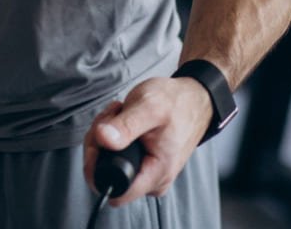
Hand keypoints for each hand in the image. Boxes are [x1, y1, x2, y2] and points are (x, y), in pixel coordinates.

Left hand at [83, 75, 213, 205]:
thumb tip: (102, 139)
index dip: (96, 164)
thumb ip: (126, 126)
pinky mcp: (142, 165)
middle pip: (104, 173)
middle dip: (100, 142)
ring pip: (106, 162)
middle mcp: (152, 180)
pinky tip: (122, 120)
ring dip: (105, 135)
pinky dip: (112, 136)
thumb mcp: (150, 107)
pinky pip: (114, 156)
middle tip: (113, 117)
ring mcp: (147, 173)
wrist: (193, 100)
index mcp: (156, 173)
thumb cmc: (177, 103)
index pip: (113, 191)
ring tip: (120, 114)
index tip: (100, 137)